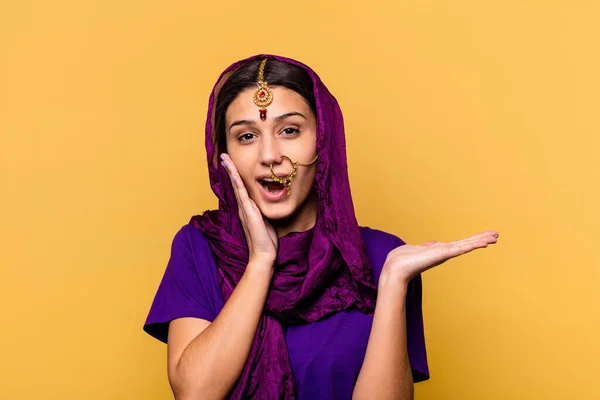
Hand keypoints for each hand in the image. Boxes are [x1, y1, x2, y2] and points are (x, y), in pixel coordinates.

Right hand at [220, 153, 277, 264]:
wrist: (263, 255)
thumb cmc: (266, 240)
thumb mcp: (265, 221)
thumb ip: (263, 212)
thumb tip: (266, 204)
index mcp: (248, 208)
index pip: (240, 188)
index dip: (236, 175)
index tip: (231, 163)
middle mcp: (244, 207)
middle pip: (235, 184)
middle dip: (229, 169)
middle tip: (224, 156)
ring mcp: (245, 209)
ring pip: (237, 186)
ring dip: (231, 172)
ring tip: (225, 159)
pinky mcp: (249, 213)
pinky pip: (242, 195)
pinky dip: (237, 183)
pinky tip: (234, 174)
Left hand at [381, 230, 498, 286]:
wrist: (396, 268)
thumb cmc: (403, 260)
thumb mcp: (417, 249)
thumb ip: (426, 246)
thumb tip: (432, 243)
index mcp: (439, 250)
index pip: (459, 244)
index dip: (472, 240)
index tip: (484, 236)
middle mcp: (444, 252)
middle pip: (466, 243)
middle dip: (481, 239)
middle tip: (496, 235)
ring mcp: (444, 254)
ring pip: (466, 245)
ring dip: (480, 240)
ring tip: (494, 236)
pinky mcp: (443, 255)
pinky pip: (461, 248)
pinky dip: (472, 244)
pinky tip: (482, 242)